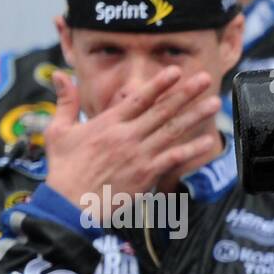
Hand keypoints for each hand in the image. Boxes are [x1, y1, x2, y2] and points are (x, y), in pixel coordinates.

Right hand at [44, 67, 222, 214]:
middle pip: (162, 110)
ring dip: (195, 116)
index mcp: (108, 123)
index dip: (159, 83)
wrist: (70, 203)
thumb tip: (59, 75)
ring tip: (215, 104)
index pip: (138, 98)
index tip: (177, 71)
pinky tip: (210, 141)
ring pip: (173, 131)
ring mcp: (139, 155)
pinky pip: (174, 158)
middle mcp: (127, 135)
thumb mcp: (59, 130)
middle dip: (186, 93)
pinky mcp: (146, 174)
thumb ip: (66, 102)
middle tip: (206, 79)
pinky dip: (193, 149)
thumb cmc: (64, 168)